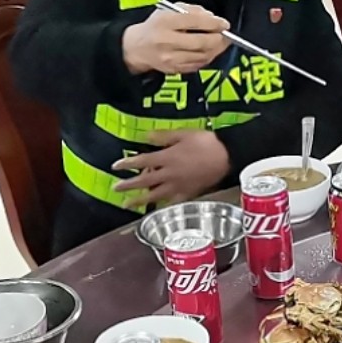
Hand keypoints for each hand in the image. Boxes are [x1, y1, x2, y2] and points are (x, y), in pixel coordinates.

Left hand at [114, 130, 233, 205]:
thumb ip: (163, 136)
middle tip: (116, 188)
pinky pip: (172, 202)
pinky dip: (163, 206)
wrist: (226, 156)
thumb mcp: (182, 133)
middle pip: (145, 181)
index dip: (127, 164)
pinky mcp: (188, 194)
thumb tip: (146, 136)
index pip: (142, 161)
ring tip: (128, 204)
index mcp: (167, 158)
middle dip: (128, 185)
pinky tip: (156, 208)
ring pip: (156, 195)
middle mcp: (169, 174)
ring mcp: (179, 186)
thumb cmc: (205, 142)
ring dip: (140, 200)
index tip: (115, 167)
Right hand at [121, 3, 234, 78]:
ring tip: (220, 43)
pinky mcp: (174, 69)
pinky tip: (210, 52)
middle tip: (226, 35)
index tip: (224, 24)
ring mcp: (171, 58)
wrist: (137, 47)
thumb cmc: (156, 27)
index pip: (194, 21)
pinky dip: (207, 58)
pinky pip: (198, 65)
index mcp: (165, 21)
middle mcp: (167, 41)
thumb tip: (212, 18)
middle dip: (218, 39)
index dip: (213, 23)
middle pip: (201, 42)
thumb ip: (191, 11)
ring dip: (215, 50)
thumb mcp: (169, 11)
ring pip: (202, 56)